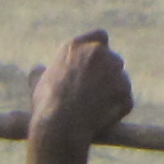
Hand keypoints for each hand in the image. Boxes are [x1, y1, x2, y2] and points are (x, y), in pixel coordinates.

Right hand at [26, 31, 133, 163]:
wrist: (61, 126)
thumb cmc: (46, 106)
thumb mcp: (37, 84)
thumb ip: (43, 72)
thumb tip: (39, 69)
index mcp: (77, 47)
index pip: (100, 37)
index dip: (100, 51)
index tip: (97, 64)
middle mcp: (98, 53)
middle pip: (112, 59)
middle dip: (107, 74)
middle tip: (95, 94)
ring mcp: (115, 71)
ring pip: (121, 80)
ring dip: (114, 92)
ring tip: (96, 111)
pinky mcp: (125, 92)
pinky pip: (125, 101)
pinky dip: (118, 110)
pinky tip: (103, 120)